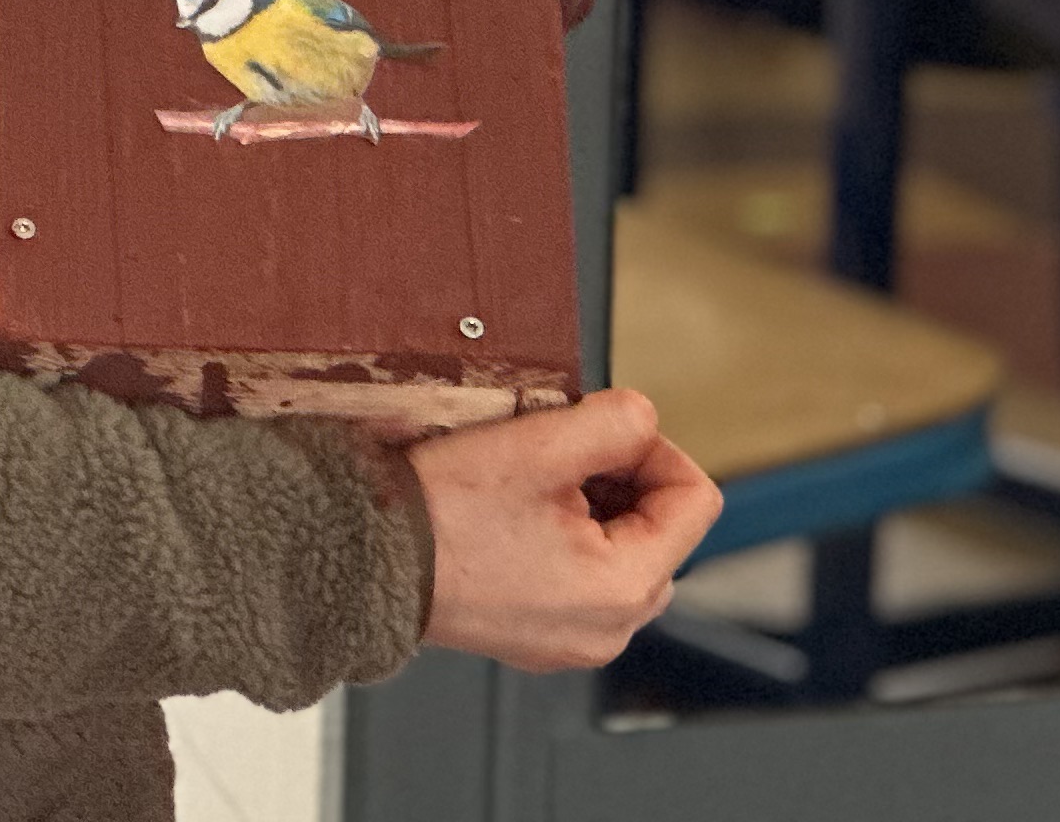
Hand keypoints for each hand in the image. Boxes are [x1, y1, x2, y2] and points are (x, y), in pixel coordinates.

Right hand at [412, 388, 720, 672]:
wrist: (364, 558)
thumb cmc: (439, 511)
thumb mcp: (535, 444)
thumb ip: (612, 422)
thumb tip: (643, 418)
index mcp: (624, 587)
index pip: (695, 500)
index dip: (656, 447)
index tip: (602, 428)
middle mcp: (609, 630)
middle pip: (660, 530)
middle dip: (622, 479)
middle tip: (561, 450)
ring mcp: (572, 641)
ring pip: (621, 554)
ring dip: (593, 507)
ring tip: (534, 481)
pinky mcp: (537, 638)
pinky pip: (582, 582)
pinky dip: (565, 540)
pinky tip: (514, 515)